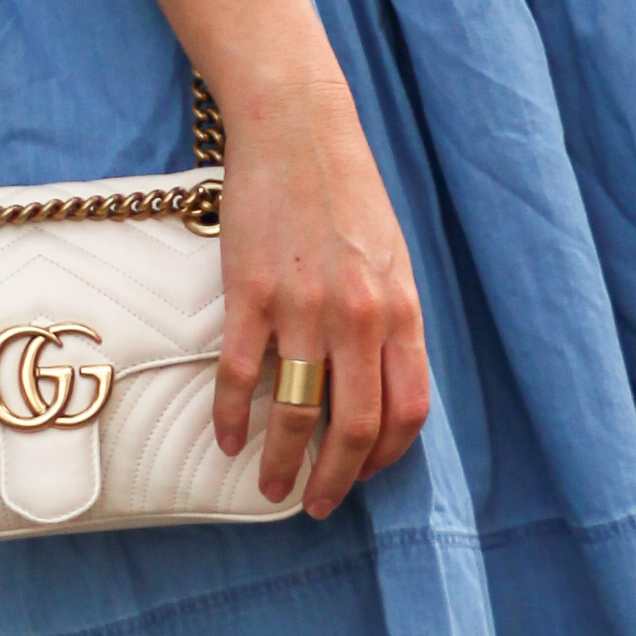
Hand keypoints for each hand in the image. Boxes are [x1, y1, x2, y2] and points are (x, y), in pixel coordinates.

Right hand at [210, 73, 429, 517]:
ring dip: (284, 463)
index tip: (363, 475)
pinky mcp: (251, 294)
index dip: (386, 457)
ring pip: (298, 413)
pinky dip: (232, 417)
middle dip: (336, 481)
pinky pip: (241, 375)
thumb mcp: (391, 259)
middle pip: (355, 427)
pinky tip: (227, 438)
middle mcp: (359, 317)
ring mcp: (304, 308)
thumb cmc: (345, 193)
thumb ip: (389, 321)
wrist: (297, 129)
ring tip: (272, 487)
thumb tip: (379, 383)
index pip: (408, 410)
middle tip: (318, 505)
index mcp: (400, 309)